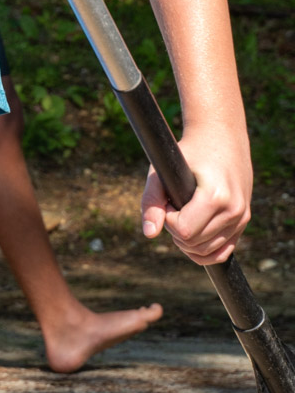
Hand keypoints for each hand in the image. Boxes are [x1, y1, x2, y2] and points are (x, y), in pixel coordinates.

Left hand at [141, 122, 251, 265]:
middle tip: (173, 205)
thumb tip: (149, 234)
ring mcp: (241, 219)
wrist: (221, 139)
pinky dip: (203, 251)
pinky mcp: (243, 223)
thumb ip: (152, 200)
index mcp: (216, 196)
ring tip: (182, 213)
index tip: (168, 199)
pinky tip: (192, 234)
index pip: (183, 230)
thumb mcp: (164, 170)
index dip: (167, 218)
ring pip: (206, 252)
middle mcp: (234, 211)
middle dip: (175, 229)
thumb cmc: (189, 153)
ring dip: (187, 240)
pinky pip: (222, 253)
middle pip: (194, 243)